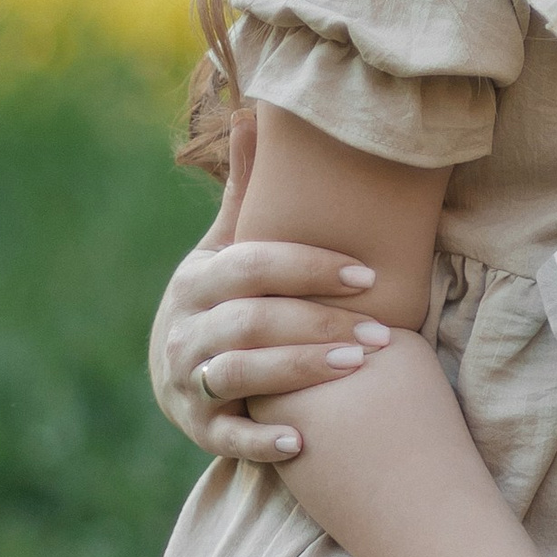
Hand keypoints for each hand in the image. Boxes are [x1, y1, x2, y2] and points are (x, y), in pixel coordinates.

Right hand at [150, 110, 389, 469]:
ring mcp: (187, 380)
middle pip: (252, 320)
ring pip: (241, 373)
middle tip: (381, 331)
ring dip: (299, 370)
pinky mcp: (197, 427)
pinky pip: (227, 437)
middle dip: (318, 322)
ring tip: (356, 366)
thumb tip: (254, 113)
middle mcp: (185, 328)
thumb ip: (246, 195)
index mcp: (199, 279)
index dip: (309, 267)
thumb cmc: (220, 299)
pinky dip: (262, 441)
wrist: (174, 374)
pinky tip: (304, 442)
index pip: (253, 266)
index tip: (367, 274)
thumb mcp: (223, 249)